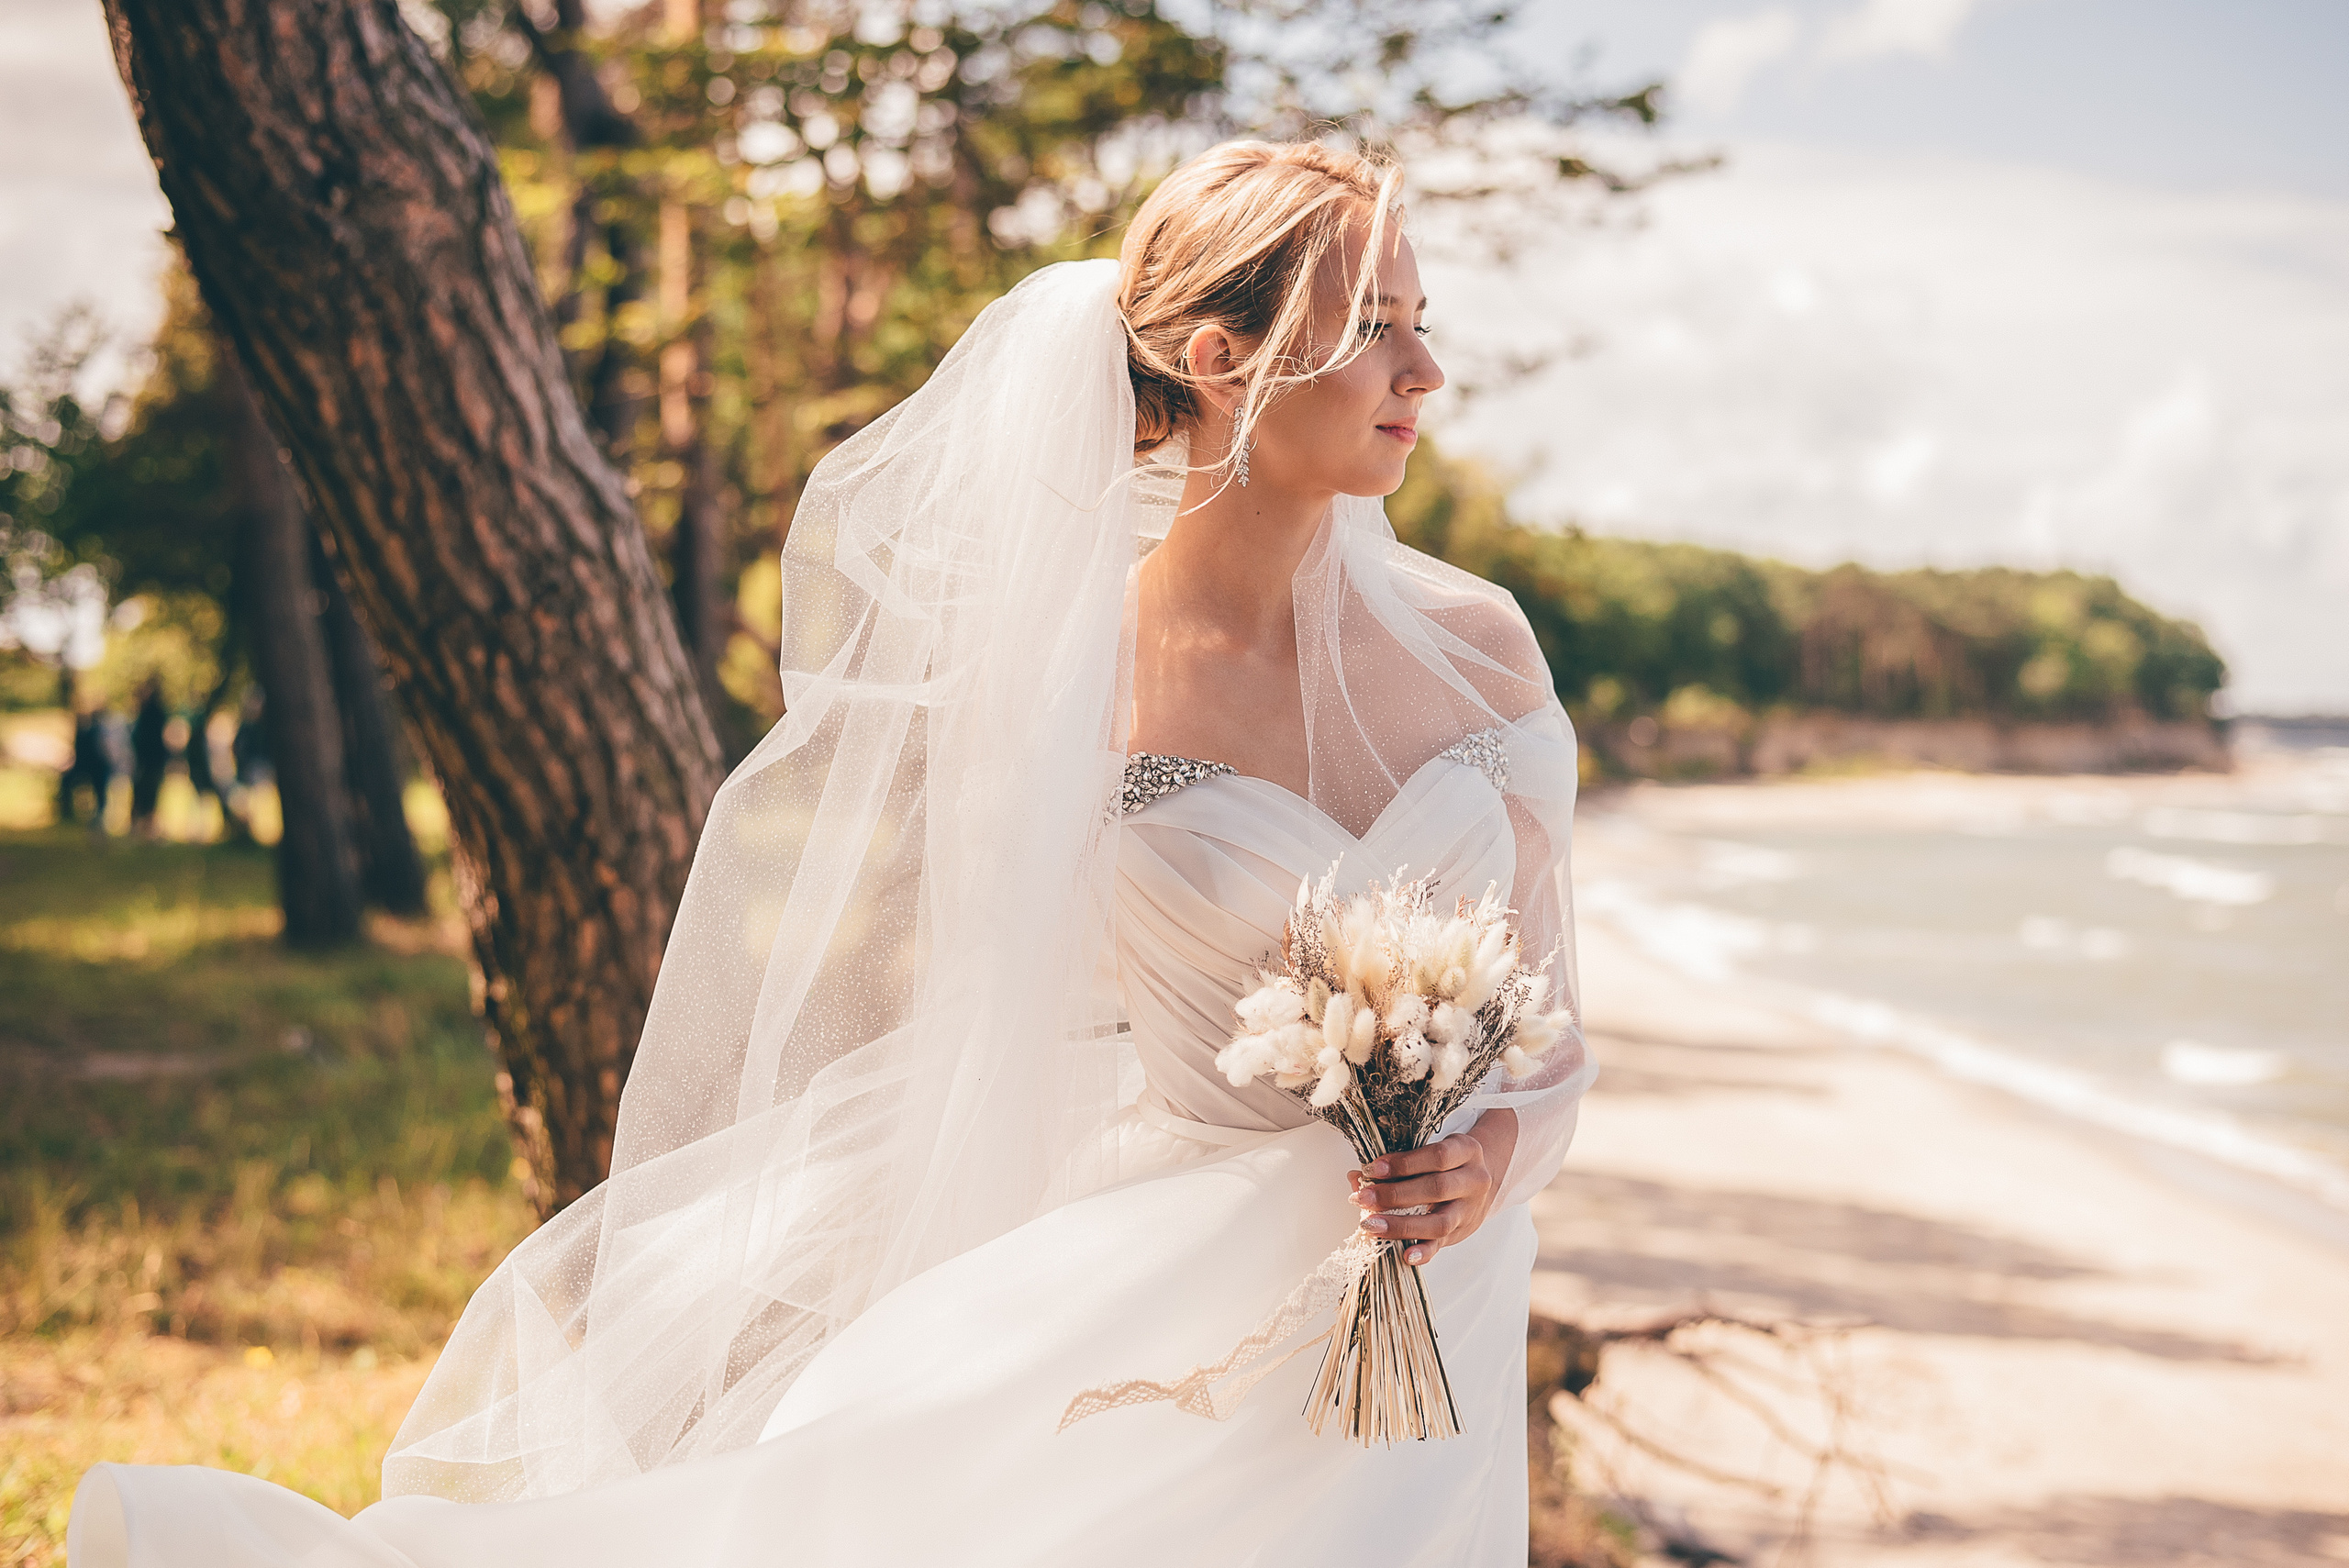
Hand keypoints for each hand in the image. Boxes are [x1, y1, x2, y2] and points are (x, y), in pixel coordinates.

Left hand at [1345, 1109, 1517, 1265]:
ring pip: (1440, 1222)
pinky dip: (1424, 1252)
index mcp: (1466, 1151)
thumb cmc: (1446, 1162)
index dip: (1403, 1164)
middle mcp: (1474, 1180)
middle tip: (1362, 1199)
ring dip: (1401, 1225)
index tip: (1372, 1169)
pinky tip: (1405, 1255)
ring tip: (1371, 1225)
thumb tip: (1356, 1178)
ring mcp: (1470, 1209)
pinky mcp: (1463, 1232)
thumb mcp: (1429, 1151)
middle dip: (1395, 1195)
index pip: (1437, 1157)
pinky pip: (1443, 1244)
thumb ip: (1396, 1163)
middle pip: (1437, 1189)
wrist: (1483, 1177)